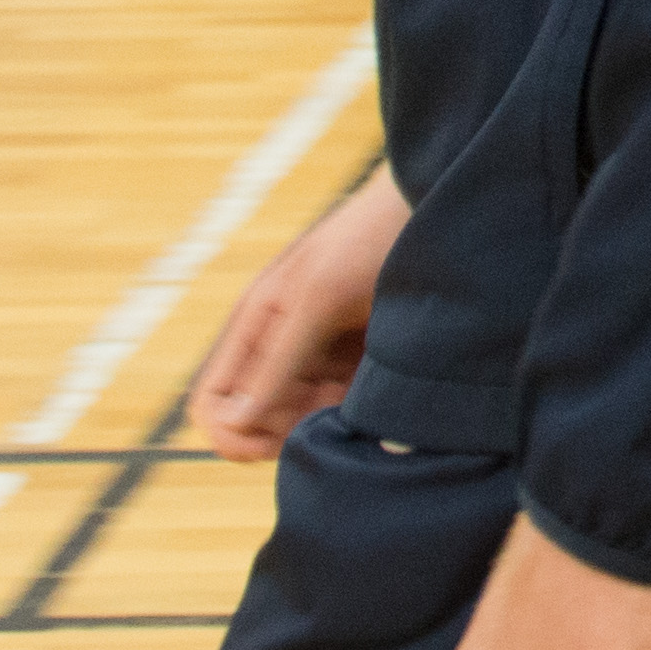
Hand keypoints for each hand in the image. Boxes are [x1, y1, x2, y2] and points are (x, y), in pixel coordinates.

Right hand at [187, 170, 404, 459]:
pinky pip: (339, 412)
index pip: (212, 403)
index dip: (230, 434)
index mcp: (255, 326)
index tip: (270, 440)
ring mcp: (320, 356)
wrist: (438, 209)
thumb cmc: (371, 235)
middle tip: (334, 405)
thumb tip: (233, 424)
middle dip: (287, 427)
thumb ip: (278, 359)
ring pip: (300, 421)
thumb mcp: (320, 296)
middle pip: (258, 422)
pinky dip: (353, 413)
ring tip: (360, 389)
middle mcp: (280, 345)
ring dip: (324, 420)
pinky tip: (376, 389)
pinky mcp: (358, 364)